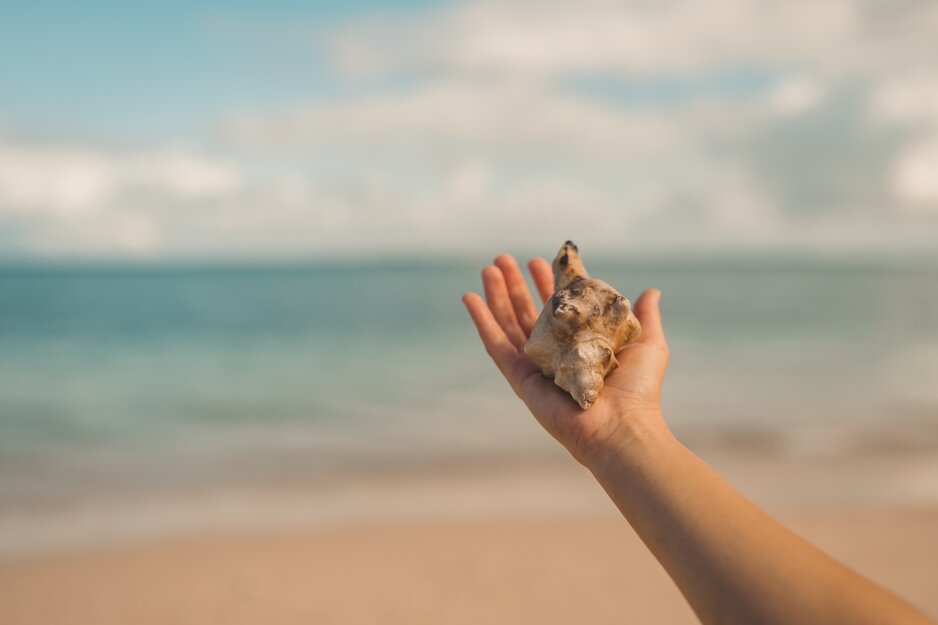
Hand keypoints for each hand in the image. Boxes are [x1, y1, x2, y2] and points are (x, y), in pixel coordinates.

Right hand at [462, 254, 669, 464]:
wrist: (621, 426)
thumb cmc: (638, 390)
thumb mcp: (647, 342)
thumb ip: (644, 316)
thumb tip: (651, 291)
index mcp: (581, 346)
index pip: (558, 309)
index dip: (547, 283)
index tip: (540, 261)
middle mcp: (556, 355)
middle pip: (528, 313)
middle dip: (516, 285)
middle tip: (504, 259)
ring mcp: (536, 367)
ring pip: (508, 324)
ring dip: (497, 295)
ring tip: (489, 267)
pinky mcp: (520, 379)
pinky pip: (495, 346)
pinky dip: (481, 321)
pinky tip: (470, 298)